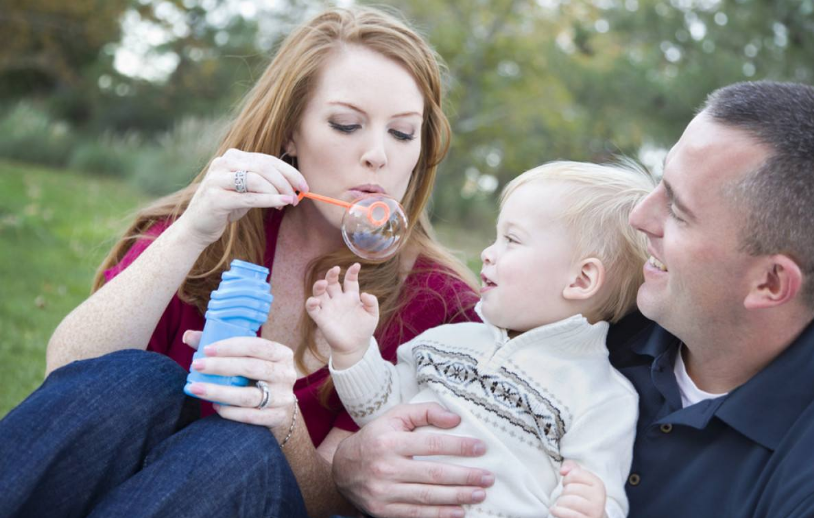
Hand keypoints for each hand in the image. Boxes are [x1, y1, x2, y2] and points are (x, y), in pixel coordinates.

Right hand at [178, 149, 308, 247]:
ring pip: (257, 179)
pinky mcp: (216, 198)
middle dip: (286, 181)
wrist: (197, 226)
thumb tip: (294, 186)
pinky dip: (269, 199)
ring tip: (289, 202)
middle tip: (298, 196)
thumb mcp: (245, 190)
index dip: (289, 171)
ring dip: (278, 191)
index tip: (304, 184)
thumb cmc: (225, 207)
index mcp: (233, 157)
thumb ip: (264, 182)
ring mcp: (218, 179)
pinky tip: (281, 203)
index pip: (267, 159)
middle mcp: (223, 163)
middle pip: (264, 167)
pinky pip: (249, 197)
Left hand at [183, 330, 296, 429]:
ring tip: (195, 388)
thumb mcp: (247, 358)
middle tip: (196, 365)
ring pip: (248, 395)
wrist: (279, 406)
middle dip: (220, 366)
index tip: (206, 349)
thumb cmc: (257, 375)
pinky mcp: (277, 417)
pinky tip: (214, 406)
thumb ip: (220, 348)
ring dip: (219, 392)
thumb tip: (188, 336)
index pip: (256, 345)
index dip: (230, 346)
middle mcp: (286, 374)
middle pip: (251, 368)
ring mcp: (283, 397)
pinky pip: (250, 416)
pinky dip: (230, 412)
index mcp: (281, 354)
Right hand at [305, 263, 378, 364]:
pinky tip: (316, 301)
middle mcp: (338, 299)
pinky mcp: (321, 318)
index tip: (356, 266)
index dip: (352, 272)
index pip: (349, 280)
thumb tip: (365, 293)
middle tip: (335, 269)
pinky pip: (312, 308)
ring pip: (319, 292)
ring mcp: (329, 308)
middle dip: (332, 274)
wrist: (355, 347)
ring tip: (323, 283)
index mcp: (351, 297)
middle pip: (332, 282)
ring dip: (319, 285)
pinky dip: (311, 303)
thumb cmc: (364, 330)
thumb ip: (372, 303)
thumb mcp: (372, 315)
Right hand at [332, 403, 494, 517]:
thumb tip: (454, 419)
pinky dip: (440, 515)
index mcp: (389, 442)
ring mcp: (384, 492)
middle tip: (487, 477)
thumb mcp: (394, 417)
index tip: (480, 448)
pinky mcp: (383, 510)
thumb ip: (424, 412)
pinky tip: (459, 511)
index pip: (431, 444)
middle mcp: (386, 468)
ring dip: (457, 497)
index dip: (459, 446)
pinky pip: (416, 514)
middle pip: (434, 474)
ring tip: (479, 494)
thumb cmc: (375, 438)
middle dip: (465, 477)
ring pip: (428, 496)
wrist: (342, 469)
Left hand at [550, 460, 606, 517]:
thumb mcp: (579, 480)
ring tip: (564, 506)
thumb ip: (572, 468)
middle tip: (568, 498)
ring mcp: (594, 512)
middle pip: (569, 488)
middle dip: (564, 493)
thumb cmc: (582, 498)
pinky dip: (557, 511)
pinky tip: (555, 510)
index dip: (567, 479)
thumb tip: (563, 470)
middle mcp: (599, 498)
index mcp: (598, 485)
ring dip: (560, 503)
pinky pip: (568, 514)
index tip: (570, 485)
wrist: (590, 517)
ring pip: (567, 501)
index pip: (574, 474)